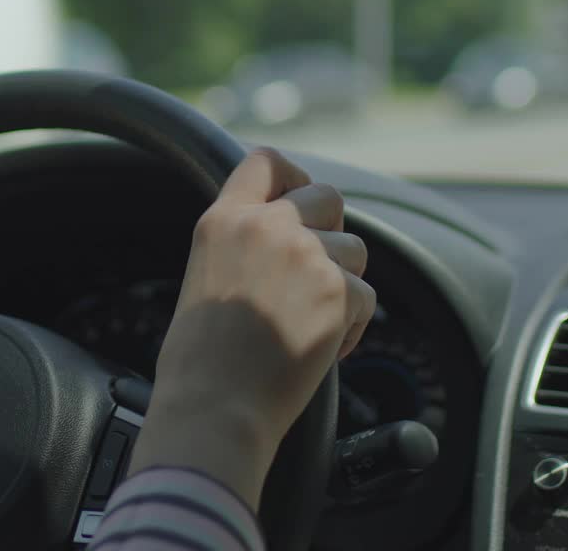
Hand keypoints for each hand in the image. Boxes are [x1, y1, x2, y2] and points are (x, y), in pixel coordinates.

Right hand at [128, 148, 375, 507]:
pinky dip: (353, 325)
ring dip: (343, 283)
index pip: (266, 161)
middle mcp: (266, 226)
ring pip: (354, 249)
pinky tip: (322, 348)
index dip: (292, 174)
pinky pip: (366, 296)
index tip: (298, 197)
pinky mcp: (337, 291)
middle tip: (317, 269)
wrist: (215, 406)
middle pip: (327, 196)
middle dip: (331, 229)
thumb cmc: (201, 361)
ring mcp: (305, 255)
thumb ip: (243, 244)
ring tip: (312, 322)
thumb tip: (289, 236)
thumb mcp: (205, 276)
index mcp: (223, 221)